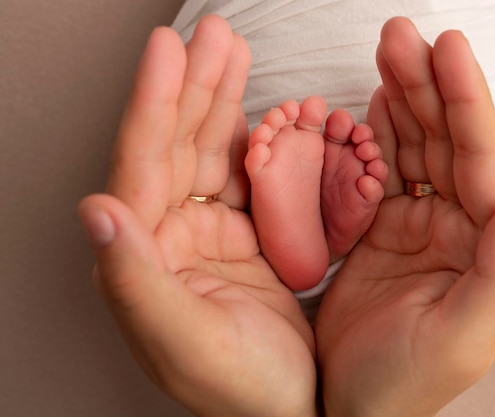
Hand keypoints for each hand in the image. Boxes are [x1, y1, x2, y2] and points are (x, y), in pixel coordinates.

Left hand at [78, 16, 316, 416]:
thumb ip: (135, 282)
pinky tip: (262, 108)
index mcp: (141, 260)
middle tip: (213, 34)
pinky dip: (255, 138)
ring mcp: (205, 232)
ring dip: (221, 101)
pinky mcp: (242, 234)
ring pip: (210, 152)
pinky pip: (245, 174)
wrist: (293, 406)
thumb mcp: (185, 343)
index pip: (140, 167)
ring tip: (233, 52)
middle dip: (193, 87)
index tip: (167, 48)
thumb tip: (93, 212)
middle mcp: (165, 238)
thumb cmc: (240, 388)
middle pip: (175, 146)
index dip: (152, 104)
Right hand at [315, 18, 494, 416]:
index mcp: (481, 245)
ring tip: (387, 53)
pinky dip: (376, 135)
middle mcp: (454, 226)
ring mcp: (415, 224)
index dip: (464, 101)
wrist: (348, 401)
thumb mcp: (462, 337)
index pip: (477, 159)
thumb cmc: (405, 381)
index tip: (447, 49)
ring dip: (401, 99)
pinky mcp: (378, 228)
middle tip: (400, 36)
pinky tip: (373, 103)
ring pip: (412, 147)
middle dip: (426, 85)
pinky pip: (380, 171)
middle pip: (443, 141)